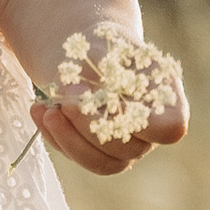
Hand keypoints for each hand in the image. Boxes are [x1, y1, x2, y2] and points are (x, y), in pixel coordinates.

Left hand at [30, 24, 188, 177]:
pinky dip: (55, 136)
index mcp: (166, 101)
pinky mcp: (97, 152)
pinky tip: (39, 110)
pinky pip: (77, 157)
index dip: (144, 125)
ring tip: (47, 110)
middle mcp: (150, 132)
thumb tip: (86, 93)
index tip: (111, 98)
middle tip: (68, 94)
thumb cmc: (102, 45)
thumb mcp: (102, 45)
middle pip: (128, 149)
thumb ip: (100, 67)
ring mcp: (125, 146)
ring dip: (70, 139)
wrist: (87, 53)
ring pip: (102, 163)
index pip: (169, 129)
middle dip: (92, 125)